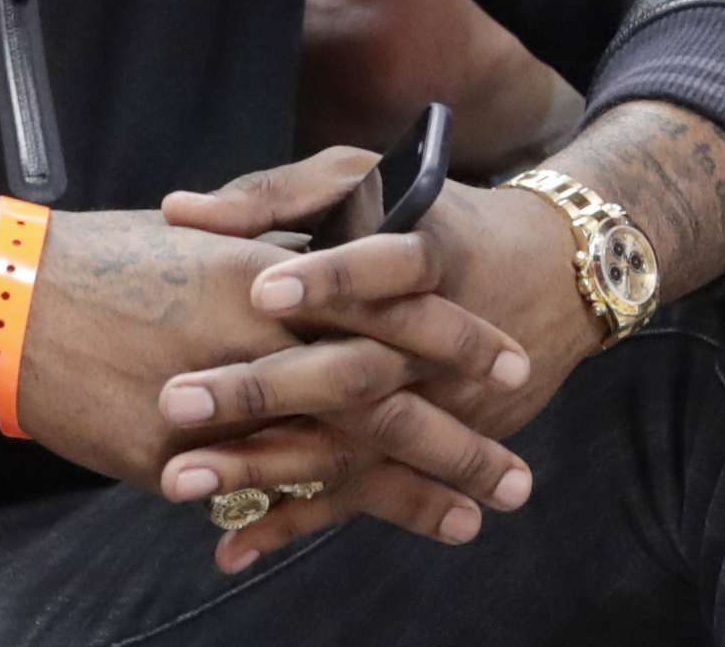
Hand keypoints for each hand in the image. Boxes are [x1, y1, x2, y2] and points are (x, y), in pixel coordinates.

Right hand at [0, 158, 538, 565]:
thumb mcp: (203, 237)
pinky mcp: (178, 455)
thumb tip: (325, 268)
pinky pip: (256, 495)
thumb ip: (271, 258)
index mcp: (273, 272)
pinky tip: (351, 539)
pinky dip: (311, 522)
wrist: (7, 292)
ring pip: (340, 454)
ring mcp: (224, 402)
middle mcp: (262, 336)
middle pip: (386, 392)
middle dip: (459, 435)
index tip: (509, 364)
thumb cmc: (104, 254)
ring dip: (412, 490)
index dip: (456, 336)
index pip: (389, 303)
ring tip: (475, 518)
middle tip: (519, 472)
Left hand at [162, 151, 600, 569]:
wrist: (548, 277)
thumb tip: (176, 212)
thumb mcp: (363, 179)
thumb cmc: (431, 212)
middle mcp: (429, 344)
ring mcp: (429, 407)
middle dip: (262, 388)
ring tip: (182, 481)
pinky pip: (356, 493)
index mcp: (424, 256)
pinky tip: (231, 546)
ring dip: (263, 467)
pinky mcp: (422, 454)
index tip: (259, 289)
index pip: (384, 268)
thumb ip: (274, 196)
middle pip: (349, 371)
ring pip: (344, 443)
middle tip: (176, 399)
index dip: (328, 280)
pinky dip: (293, 522)